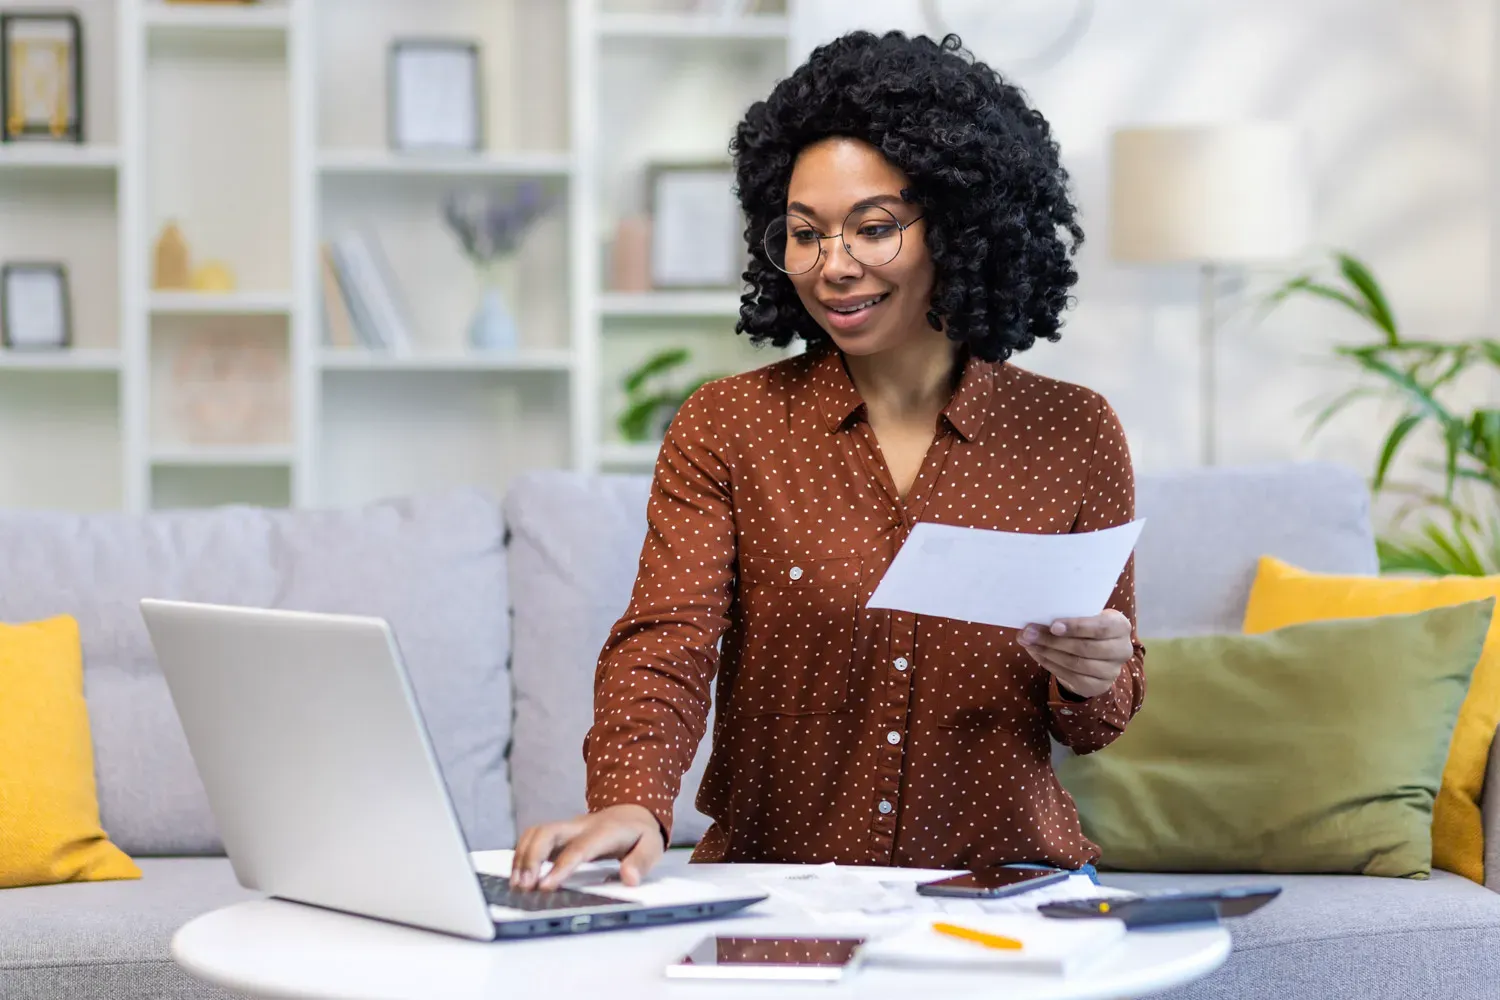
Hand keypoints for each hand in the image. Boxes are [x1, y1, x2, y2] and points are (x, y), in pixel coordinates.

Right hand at [512, 803, 664, 891]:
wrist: (633, 810)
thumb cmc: (640, 832)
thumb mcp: (652, 846)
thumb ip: (641, 862)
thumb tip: (629, 879)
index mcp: (603, 832)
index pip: (578, 849)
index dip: (560, 867)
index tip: (545, 886)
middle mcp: (580, 826)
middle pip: (547, 833)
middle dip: (531, 858)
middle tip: (523, 886)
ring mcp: (567, 828)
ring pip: (536, 833)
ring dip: (522, 857)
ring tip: (517, 884)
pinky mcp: (559, 834)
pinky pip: (534, 838)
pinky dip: (522, 854)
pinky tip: (519, 875)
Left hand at [1018, 609, 1133, 699]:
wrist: (1097, 653)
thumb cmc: (1087, 628)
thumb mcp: (1083, 617)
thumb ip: (1064, 617)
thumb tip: (1030, 625)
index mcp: (1120, 626)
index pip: (1101, 627)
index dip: (1077, 627)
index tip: (1053, 626)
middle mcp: (1122, 649)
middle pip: (1085, 648)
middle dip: (1053, 641)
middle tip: (1029, 633)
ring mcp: (1112, 671)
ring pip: (1076, 664)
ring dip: (1048, 653)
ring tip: (1028, 643)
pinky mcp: (1099, 686)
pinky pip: (1071, 677)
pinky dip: (1050, 664)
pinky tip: (1037, 654)